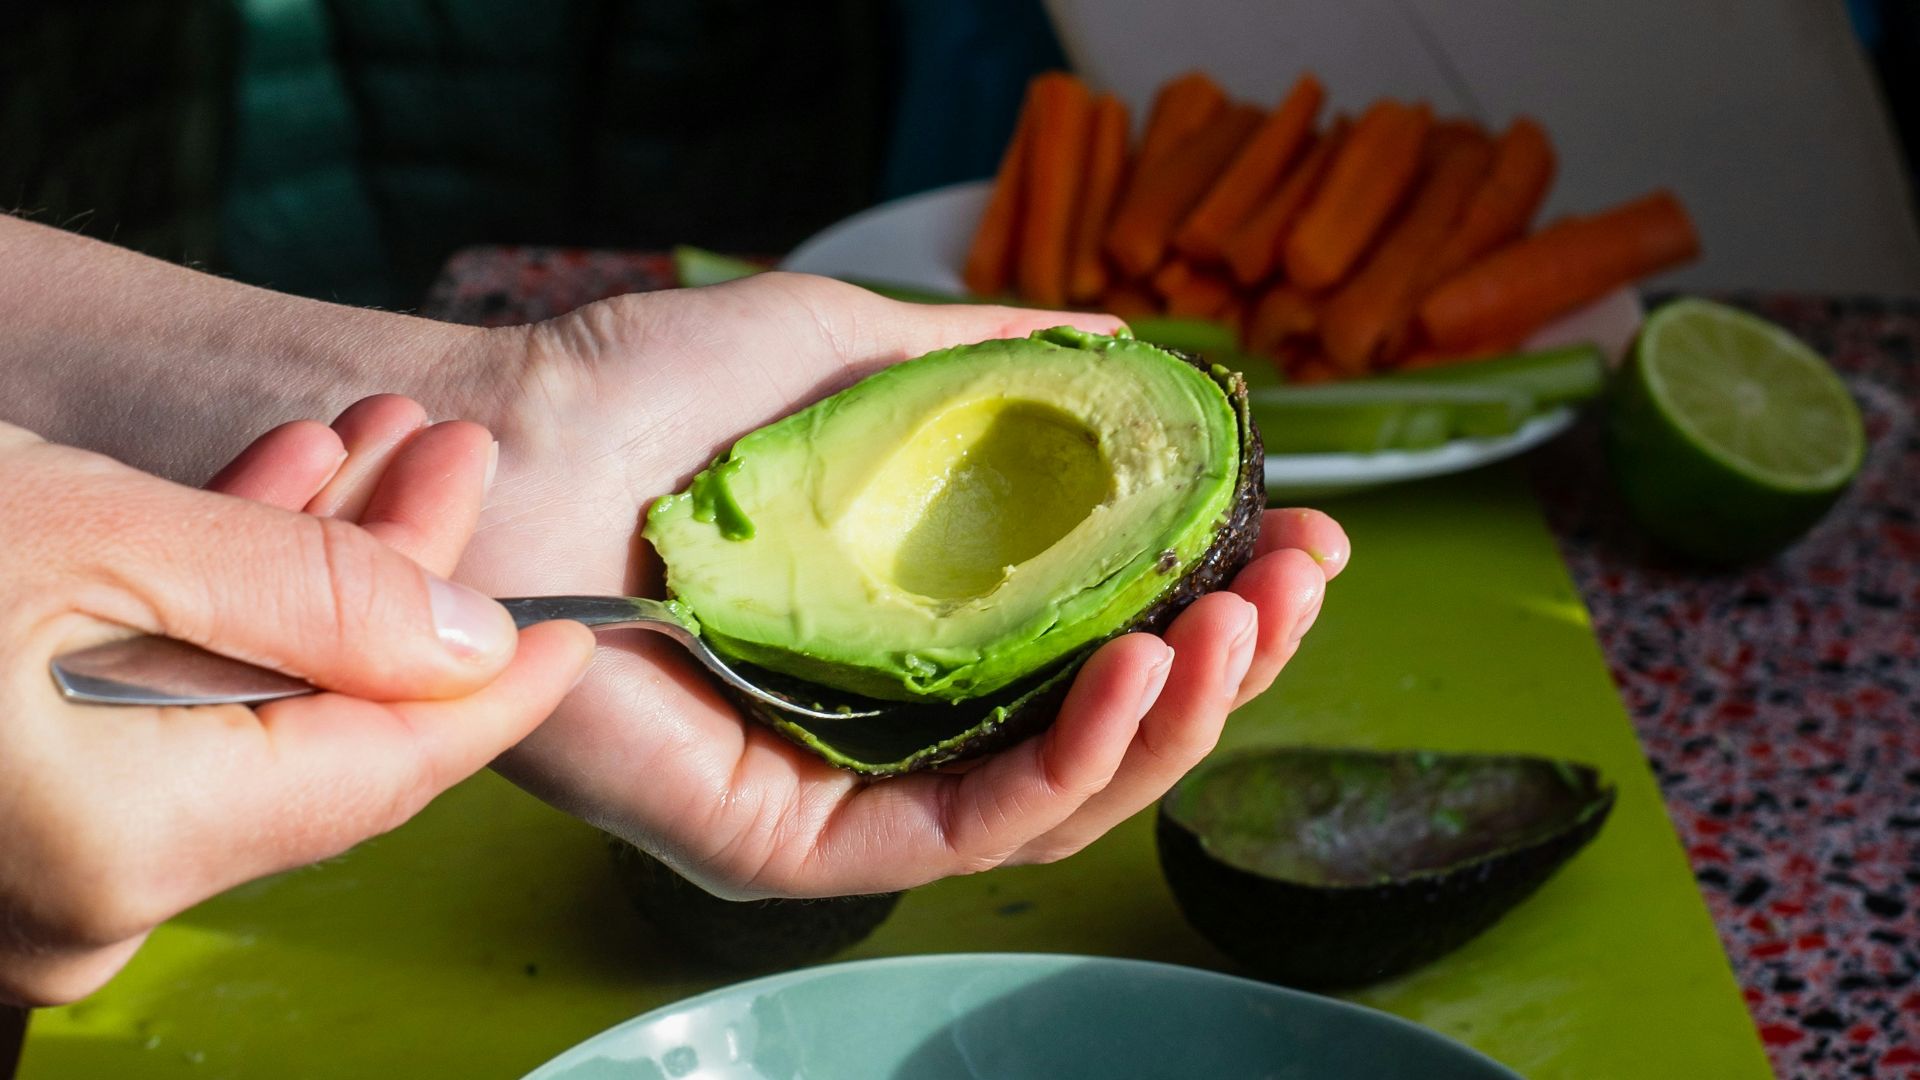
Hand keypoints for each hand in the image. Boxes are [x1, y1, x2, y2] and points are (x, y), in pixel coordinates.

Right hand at [0, 398, 592, 1004]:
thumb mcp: (98, 537)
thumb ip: (308, 597)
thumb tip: (469, 642)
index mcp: (130, 846)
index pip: (385, 774)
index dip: (493, 695)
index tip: (573, 634)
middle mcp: (94, 896)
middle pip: (322, 734)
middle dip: (395, 583)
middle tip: (450, 460)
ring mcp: (48, 870)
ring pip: (242, 717)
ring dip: (306, 578)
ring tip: (366, 451)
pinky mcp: (17, 816)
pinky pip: (155, 726)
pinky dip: (207, 618)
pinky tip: (259, 504)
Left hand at [455, 273, 1349, 898]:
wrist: (499, 444)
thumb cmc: (644, 394)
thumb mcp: (848, 350)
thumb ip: (987, 365)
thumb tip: (1121, 344)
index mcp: (913, 626)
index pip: (1094, 642)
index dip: (1207, 596)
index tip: (1297, 532)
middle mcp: (890, 721)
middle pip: (1099, 730)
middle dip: (1225, 661)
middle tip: (1303, 579)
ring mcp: (846, 790)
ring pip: (1057, 795)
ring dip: (1179, 714)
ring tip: (1245, 621)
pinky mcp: (795, 846)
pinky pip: (966, 829)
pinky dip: (1074, 761)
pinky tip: (1143, 669)